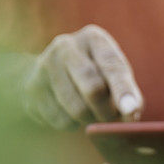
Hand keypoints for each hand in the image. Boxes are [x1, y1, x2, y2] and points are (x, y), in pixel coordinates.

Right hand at [23, 24, 142, 129]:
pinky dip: (72, 125)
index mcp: (94, 38)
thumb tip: (130, 114)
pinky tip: (70, 113)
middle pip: (93, 88)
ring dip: (91, 120)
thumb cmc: (96, 75)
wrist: (49, 73)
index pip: (112, 66)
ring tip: (92, 113)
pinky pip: (60, 119)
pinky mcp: (31, 88)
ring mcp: (45, 65)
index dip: (123, 90)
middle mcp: (67, 46)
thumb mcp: (114, 75)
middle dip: (108, 112)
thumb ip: (128, 92)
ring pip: (77, 109)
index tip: (131, 110)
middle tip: (113, 119)